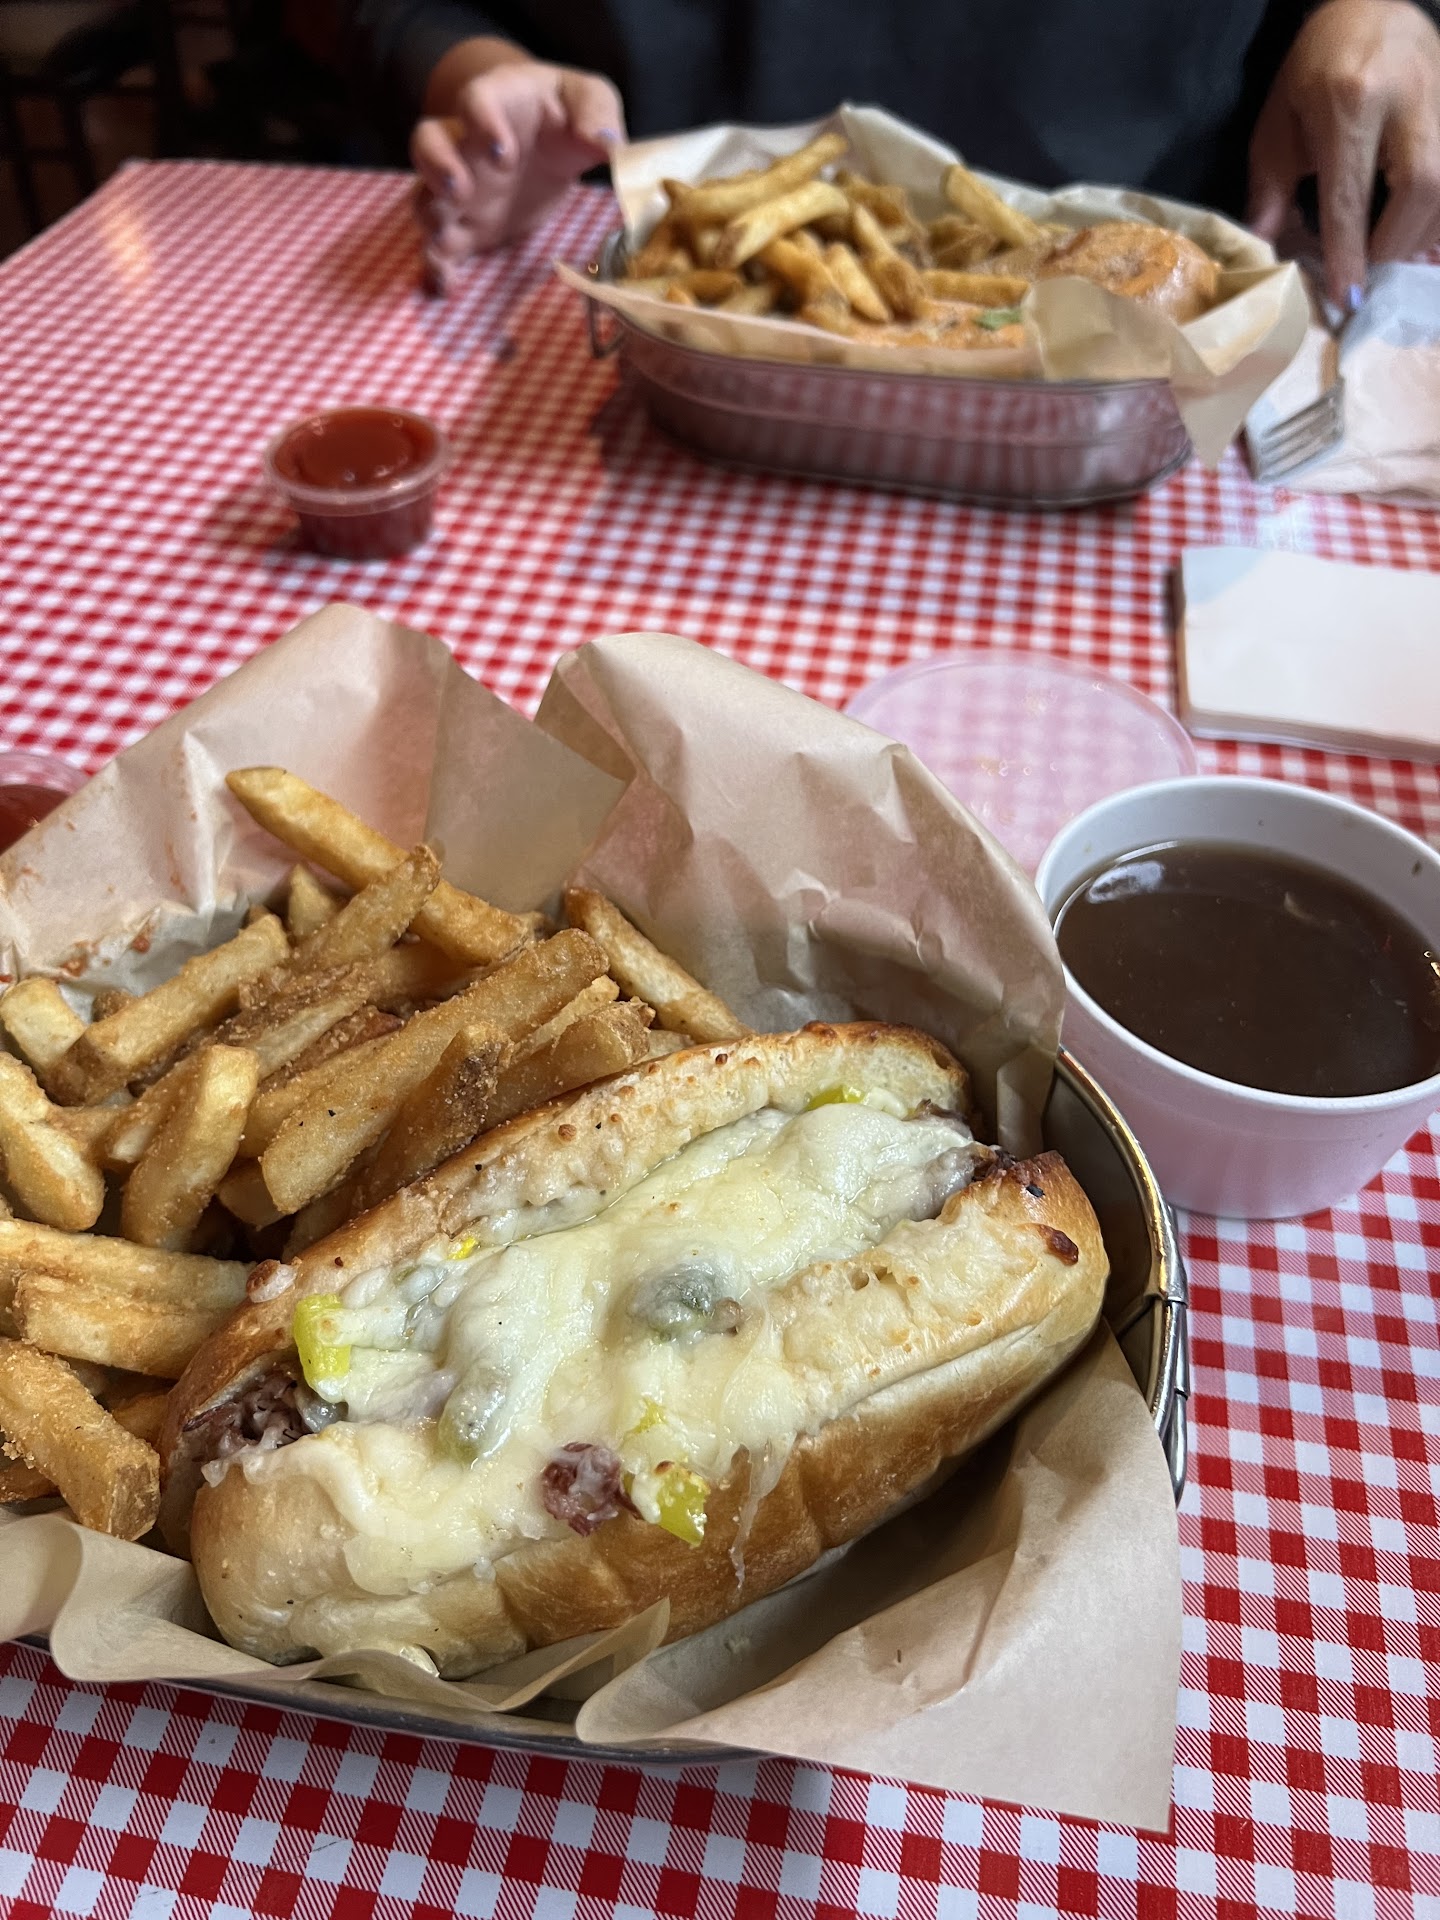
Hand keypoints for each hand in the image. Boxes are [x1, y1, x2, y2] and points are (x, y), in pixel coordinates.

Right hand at [411, 44, 624, 290]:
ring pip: (425, 196)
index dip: (481, 123)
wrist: (549, 142)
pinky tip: (445, 287)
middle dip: (436, 167)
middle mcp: (466, 143)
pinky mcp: (466, 227)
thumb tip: (608, 144)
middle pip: (427, 144)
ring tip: (445, 239)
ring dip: (430, 218)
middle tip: (459, 190)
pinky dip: (436, 268)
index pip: (474, 100)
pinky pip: (439, 247)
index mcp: (497, 102)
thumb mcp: (589, 99)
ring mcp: (460, 188)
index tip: (504, 154)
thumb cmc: (565, 113)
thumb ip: (597, 114)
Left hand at [1249, 0, 1439, 306]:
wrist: (1372, 3)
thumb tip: (1263, 247)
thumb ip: (1270, 186)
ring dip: (1423, 234)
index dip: (1350, 251)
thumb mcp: (1280, 121)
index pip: (1351, 193)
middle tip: (1371, 271)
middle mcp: (1407, 100)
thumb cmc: (1317, 67)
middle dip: (1396, 243)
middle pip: (1421, 188)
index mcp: (1351, 102)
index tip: (1349, 296)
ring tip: (1395, 256)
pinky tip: (1424, 236)